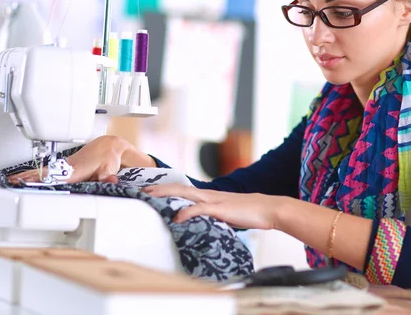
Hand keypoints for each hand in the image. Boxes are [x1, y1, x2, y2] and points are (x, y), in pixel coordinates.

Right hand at [9, 135, 130, 183]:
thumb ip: (107, 177)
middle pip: (44, 172)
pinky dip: (35, 172)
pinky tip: (26, 176)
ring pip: (44, 170)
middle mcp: (67, 167)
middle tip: (12, 181)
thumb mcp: (109, 168)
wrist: (109, 146)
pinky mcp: (65, 166)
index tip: (28, 182)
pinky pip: (47, 170)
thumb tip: (110, 180)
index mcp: (75, 170)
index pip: (54, 176)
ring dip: (28, 174)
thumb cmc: (108, 157)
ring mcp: (65, 166)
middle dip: (28, 177)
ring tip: (12, 180)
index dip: (41, 179)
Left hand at [143, 184, 283, 229]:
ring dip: (166, 194)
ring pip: (185, 193)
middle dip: (159, 188)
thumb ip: (214, 215)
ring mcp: (215, 200)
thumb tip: (203, 222)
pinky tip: (176, 217)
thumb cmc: (251, 213)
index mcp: (210, 196)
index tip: (151, 191)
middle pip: (179, 188)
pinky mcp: (221, 208)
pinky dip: (186, 212)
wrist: (269, 209)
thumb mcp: (228, 214)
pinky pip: (200, 209)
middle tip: (141, 190)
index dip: (167, 190)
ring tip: (150, 196)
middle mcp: (210, 194)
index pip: (184, 190)